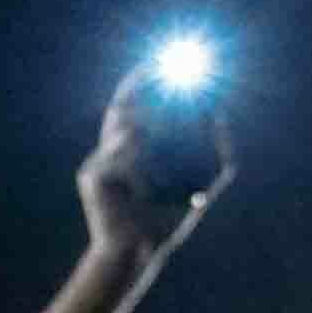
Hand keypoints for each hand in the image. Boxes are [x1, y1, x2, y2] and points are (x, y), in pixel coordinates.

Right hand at [81, 66, 229, 262]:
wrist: (140, 251)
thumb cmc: (167, 219)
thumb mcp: (202, 181)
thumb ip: (217, 149)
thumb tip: (221, 114)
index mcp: (134, 144)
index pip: (137, 101)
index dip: (146, 79)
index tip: (166, 61)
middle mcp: (112, 146)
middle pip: (124, 105)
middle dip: (142, 88)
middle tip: (166, 76)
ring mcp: (98, 159)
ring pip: (127, 129)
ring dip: (152, 141)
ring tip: (163, 172)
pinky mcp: (90, 176)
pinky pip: (120, 156)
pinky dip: (141, 169)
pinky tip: (147, 192)